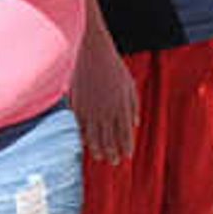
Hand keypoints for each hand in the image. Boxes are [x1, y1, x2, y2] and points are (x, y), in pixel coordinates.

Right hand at [72, 33, 140, 163]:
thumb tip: (135, 125)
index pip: (125, 133)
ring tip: (101, 157)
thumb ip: (133, 106)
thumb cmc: (113, 67)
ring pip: (94, 136)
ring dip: (98, 149)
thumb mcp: (129, 84)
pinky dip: (83, 136)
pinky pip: (80, 126)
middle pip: (109, 139)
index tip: (127, 156)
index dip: (126, 146)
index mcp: (121, 105)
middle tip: (114, 162)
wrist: (92, 51)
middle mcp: (106, 111)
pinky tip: (86, 143)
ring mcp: (90, 109)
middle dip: (112, 152)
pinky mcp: (76, 105)